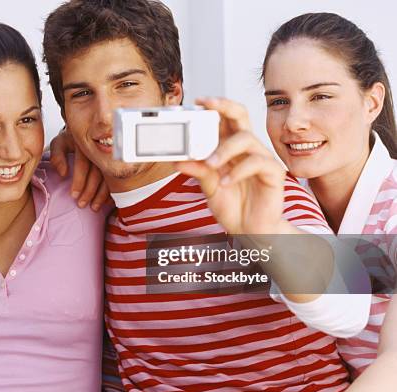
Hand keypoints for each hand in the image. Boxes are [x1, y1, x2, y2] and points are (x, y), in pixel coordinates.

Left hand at [49, 126, 110, 210]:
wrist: (88, 129)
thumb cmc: (72, 139)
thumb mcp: (60, 143)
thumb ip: (57, 156)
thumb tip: (63, 173)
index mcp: (85, 143)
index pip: (83, 164)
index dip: (78, 181)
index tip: (73, 195)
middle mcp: (100, 150)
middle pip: (97, 174)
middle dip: (89, 192)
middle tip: (82, 204)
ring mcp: (110, 157)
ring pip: (108, 178)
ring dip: (101, 195)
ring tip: (94, 207)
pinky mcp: (116, 163)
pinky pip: (116, 179)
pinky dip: (112, 192)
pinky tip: (107, 202)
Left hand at [176, 97, 286, 234]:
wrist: (250, 230)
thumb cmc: (233, 205)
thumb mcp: (208, 187)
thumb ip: (196, 171)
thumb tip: (177, 160)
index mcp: (230, 147)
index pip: (224, 119)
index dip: (214, 107)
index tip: (197, 102)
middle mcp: (247, 148)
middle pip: (240, 115)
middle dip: (224, 105)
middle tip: (207, 105)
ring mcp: (261, 158)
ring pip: (246, 138)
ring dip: (224, 149)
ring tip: (211, 164)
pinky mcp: (273, 172)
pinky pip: (257, 162)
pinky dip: (237, 171)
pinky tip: (225, 182)